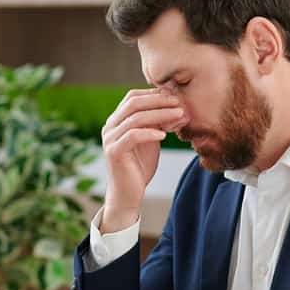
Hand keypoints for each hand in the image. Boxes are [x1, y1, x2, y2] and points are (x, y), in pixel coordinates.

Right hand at [100, 89, 187, 231]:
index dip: (154, 94)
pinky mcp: (114, 152)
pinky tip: (164, 135)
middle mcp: (110, 126)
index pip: (133, 97)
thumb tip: (176, 106)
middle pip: (134, 103)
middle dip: (159, 101)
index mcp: (117, 120)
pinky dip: (150, 133)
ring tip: (179, 115)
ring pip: (135, 118)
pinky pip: (133, 136)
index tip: (176, 96)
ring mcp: (110, 139)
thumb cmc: (140, 167)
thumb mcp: (150, 140)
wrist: (128, 194)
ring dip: (160, 115)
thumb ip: (157, 124)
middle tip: (179, 102)